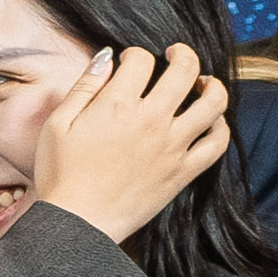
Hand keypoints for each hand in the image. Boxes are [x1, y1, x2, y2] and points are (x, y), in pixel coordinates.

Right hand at [33, 46, 232, 242]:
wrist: (78, 222)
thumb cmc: (61, 174)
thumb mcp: (57, 125)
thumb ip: (83, 87)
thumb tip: (105, 59)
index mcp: (117, 105)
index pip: (141, 60)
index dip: (134, 54)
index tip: (128, 61)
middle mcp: (151, 120)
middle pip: (185, 70)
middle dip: (181, 54)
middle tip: (174, 54)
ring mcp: (173, 145)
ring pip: (212, 102)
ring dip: (211, 84)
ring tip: (202, 82)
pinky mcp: (183, 170)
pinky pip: (217, 143)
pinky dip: (220, 126)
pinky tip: (211, 120)